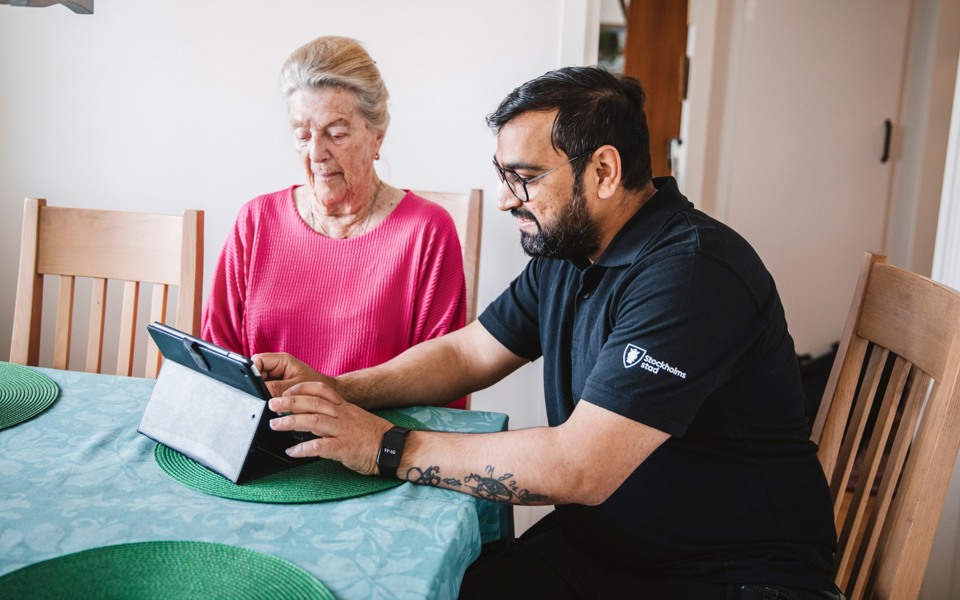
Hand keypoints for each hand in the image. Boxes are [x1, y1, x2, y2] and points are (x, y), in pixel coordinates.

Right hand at [253, 352, 328, 396]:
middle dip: (257, 385)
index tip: (252, 384)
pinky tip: (275, 402)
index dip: (252, 370)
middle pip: (256, 373)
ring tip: (273, 399)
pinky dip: (268, 397)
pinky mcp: (277, 387)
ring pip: (260, 384)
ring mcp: (276, 377)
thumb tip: (260, 392)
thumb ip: (277, 388)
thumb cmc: (316, 388)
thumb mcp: (295, 388)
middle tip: (264, 395)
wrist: (326, 397)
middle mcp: (277, 366)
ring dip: (263, 392)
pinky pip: (266, 391)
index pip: (258, 360)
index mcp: (282, 360)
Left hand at [268, 381, 395, 475]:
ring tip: (274, 425)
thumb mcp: (354, 419)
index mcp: (344, 407)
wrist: (394, 448)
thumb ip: (335, 416)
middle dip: (290, 402)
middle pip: (313, 403)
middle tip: (272, 404)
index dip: (302, 388)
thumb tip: (313, 417)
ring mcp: (343, 431)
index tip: (287, 389)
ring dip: (291, 422)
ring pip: (313, 421)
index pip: (321, 390)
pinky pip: (320, 446)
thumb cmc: (372, 436)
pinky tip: (292, 451)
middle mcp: (342, 416)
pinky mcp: (344, 448)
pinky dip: (303, 448)